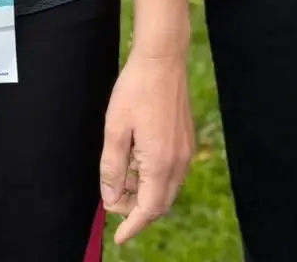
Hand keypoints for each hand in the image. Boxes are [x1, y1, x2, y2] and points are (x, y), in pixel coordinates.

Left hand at [101, 47, 194, 244]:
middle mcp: (179, 163)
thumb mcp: (115, 128)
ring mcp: (185, 152)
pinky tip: (136, 162)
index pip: (148, 210)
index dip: (132, 226)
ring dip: (144, 193)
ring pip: (166, 188)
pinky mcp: (186, 140)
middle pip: (159, 203)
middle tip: (112, 202)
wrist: (162, 59)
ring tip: (120, 179)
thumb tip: (111, 197)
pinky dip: (154, 178)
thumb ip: (112, 167)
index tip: (119, 238)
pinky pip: (171, 172)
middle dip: (136, 210)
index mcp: (161, 163)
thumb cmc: (136, 89)